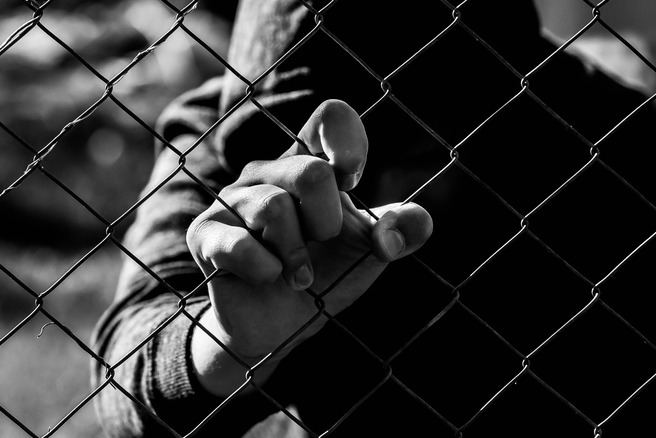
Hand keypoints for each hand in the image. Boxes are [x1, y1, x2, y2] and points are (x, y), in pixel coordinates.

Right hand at [186, 100, 432, 395]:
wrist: (282, 324)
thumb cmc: (327, 273)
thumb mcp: (373, 249)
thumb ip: (404, 229)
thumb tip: (400, 231)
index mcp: (310, 162)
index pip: (331, 116)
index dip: (349, 143)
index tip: (353, 181)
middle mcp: (268, 172)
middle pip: (311, 172)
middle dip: (328, 222)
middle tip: (322, 243)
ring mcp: (232, 201)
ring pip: (273, 207)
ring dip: (298, 256)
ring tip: (298, 274)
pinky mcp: (206, 234)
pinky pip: (238, 244)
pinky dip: (266, 270)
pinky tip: (268, 278)